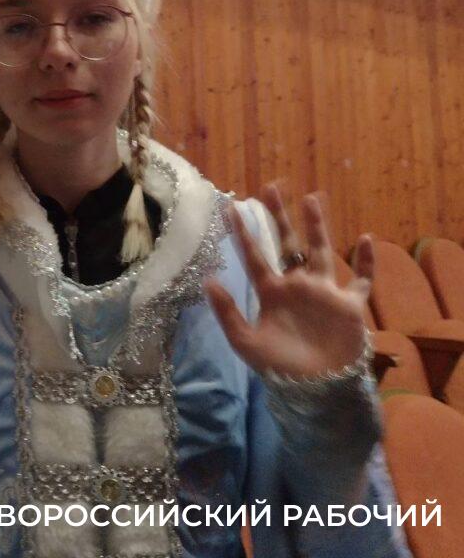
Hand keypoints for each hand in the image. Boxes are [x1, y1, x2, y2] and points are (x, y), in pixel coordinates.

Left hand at [205, 183, 371, 378]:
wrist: (315, 389)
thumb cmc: (279, 367)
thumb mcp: (245, 341)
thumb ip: (227, 312)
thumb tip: (208, 280)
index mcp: (271, 292)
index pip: (254, 256)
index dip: (242, 233)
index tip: (230, 207)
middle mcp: (296, 286)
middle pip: (287, 244)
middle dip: (279, 217)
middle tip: (270, 188)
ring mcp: (323, 292)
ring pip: (320, 251)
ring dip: (317, 226)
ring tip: (311, 198)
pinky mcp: (349, 305)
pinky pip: (361, 280)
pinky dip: (366, 262)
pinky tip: (366, 239)